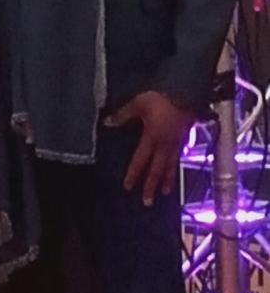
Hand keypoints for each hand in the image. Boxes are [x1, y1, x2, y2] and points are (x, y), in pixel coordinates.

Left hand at [105, 91, 193, 206]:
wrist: (187, 90)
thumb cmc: (160, 97)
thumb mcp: (138, 104)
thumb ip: (122, 115)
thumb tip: (106, 123)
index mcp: (152, 138)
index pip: (140, 161)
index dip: (134, 174)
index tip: (128, 188)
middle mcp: (165, 145)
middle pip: (157, 169)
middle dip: (151, 186)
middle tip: (148, 202)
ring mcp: (177, 142)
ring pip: (171, 166)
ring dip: (167, 180)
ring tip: (166, 193)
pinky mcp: (185, 137)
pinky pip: (179, 157)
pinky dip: (176, 166)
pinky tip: (175, 169)